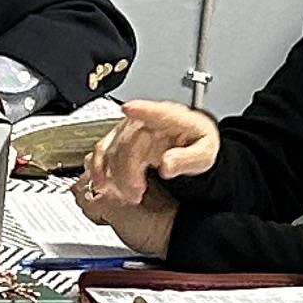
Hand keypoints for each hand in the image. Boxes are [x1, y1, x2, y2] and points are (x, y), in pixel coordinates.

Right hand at [80, 99, 218, 213]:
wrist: (193, 144)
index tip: (128, 109)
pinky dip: (98, 167)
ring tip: (128, 194)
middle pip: (128, 141)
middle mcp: (147, 119)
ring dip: (113, 174)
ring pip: (111, 147)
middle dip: (127, 171)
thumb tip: (167, 165)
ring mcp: (131, 128)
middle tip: (136, 193)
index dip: (141, 110)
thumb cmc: (198, 145)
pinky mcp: (121, 138)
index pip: (155, 112)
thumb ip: (187, 159)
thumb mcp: (204, 154)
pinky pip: (102, 149)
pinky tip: (102, 182)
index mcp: (172, 118)